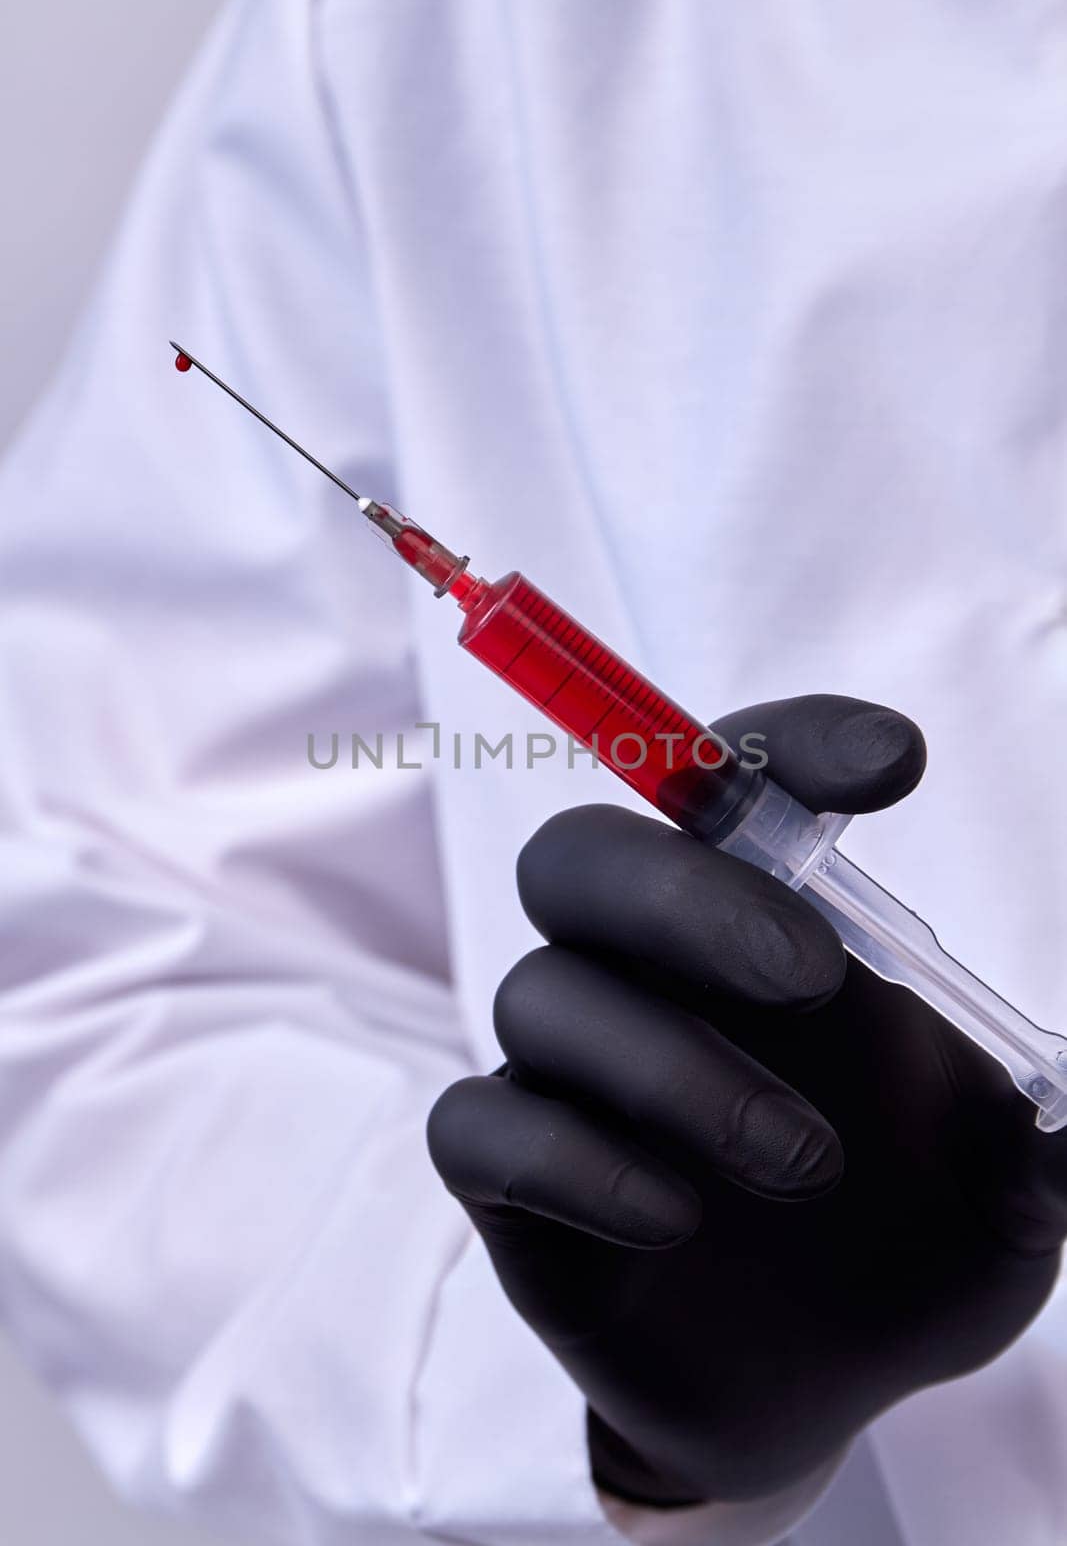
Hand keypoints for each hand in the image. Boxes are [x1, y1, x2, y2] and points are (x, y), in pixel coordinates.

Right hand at [428, 695, 1065, 1505]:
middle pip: (581, 856)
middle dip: (684, 895)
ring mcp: (566, 1074)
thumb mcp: (1009, 1199)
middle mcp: (643, 975)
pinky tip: (675, 1220)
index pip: (730, 785)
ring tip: (806, 1163)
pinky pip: (480, 1130)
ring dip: (676, 1068)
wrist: (820, 1396)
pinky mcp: (512, 1183)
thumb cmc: (906, 1249)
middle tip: (810, 972)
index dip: (791, 745)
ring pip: (542, 994)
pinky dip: (573, 1162)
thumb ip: (1044, 1146)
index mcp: (758, 931)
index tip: (895, 767)